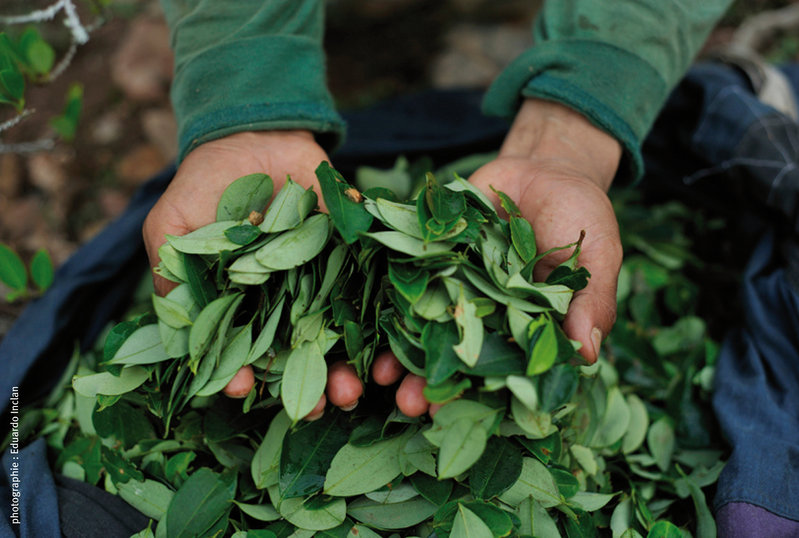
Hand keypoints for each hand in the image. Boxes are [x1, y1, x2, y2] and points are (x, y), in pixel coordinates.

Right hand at [143, 131, 362, 414]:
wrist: (252, 136)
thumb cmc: (204, 185)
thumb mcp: (172, 228)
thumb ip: (172, 278)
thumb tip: (175, 333)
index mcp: (242, 306)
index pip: (246, 354)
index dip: (244, 375)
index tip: (244, 391)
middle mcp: (284, 302)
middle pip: (299, 355)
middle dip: (308, 385)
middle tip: (317, 407)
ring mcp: (321, 281)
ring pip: (338, 335)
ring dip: (347, 367)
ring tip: (352, 389)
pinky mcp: (352, 256)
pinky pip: (369, 289)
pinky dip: (380, 318)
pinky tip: (386, 347)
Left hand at [372, 98, 623, 415]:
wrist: (544, 166)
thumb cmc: (579, 215)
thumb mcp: (597, 255)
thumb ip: (591, 302)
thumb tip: (589, 354)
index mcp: (524, 326)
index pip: (499, 371)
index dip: (477, 396)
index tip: (455, 417)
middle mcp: (484, 312)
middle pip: (454, 357)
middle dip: (430, 382)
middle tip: (409, 405)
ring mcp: (454, 284)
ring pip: (422, 325)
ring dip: (401, 351)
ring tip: (381, 376)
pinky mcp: (431, 254)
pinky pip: (404, 276)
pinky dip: (384, 296)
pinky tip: (365, 317)